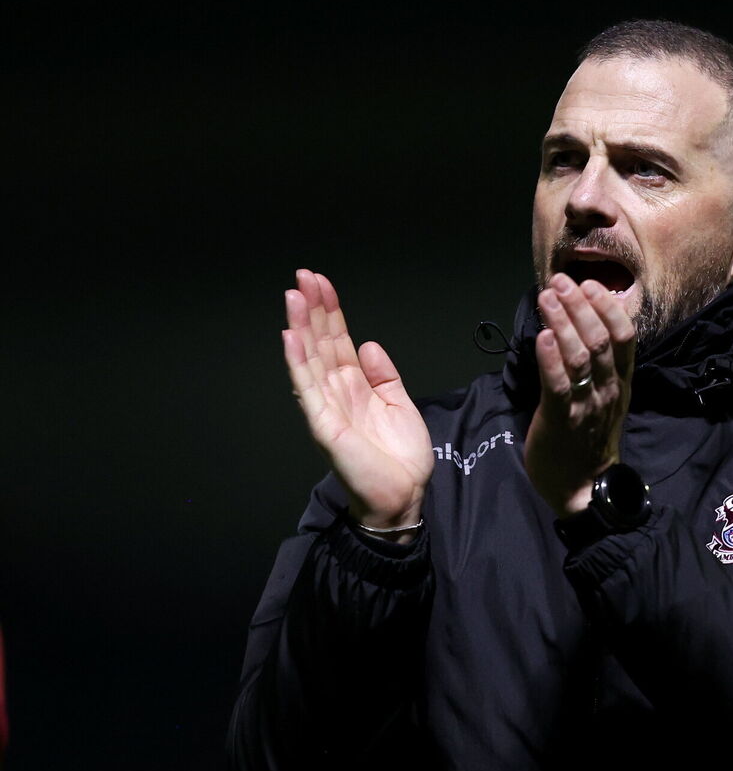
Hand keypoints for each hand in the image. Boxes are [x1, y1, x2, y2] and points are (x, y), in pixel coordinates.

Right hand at [283, 269, 432, 532]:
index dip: (330, 312)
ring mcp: (327, 407)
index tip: (321, 283)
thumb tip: (368, 344)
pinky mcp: (324, 425)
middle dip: (312, 309)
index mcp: (355, 386)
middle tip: (303, 275)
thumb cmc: (401, 457)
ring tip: (293, 295)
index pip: (338, 341)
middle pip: (320, 343)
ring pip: (310, 359)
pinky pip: (308, 389)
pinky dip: (299, 363)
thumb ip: (384, 375)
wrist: (403, 495)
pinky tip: (291, 338)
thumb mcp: (399, 404)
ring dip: (300, 326)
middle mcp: (336, 392)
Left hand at [524, 274, 636, 517]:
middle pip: (599, 339)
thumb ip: (599, 367)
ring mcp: (587, 405)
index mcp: (621, 382)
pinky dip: (551, 358)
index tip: (589, 284)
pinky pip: (559, 384)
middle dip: (579, 306)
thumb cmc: (588, 439)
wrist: (582, 488)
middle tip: (559, 282)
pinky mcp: (562, 419)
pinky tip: (543, 336)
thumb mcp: (605, 399)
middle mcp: (609, 390)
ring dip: (562, 322)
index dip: (607, 307)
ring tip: (546, 298)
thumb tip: (582, 326)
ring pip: (579, 355)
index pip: (624, 337)